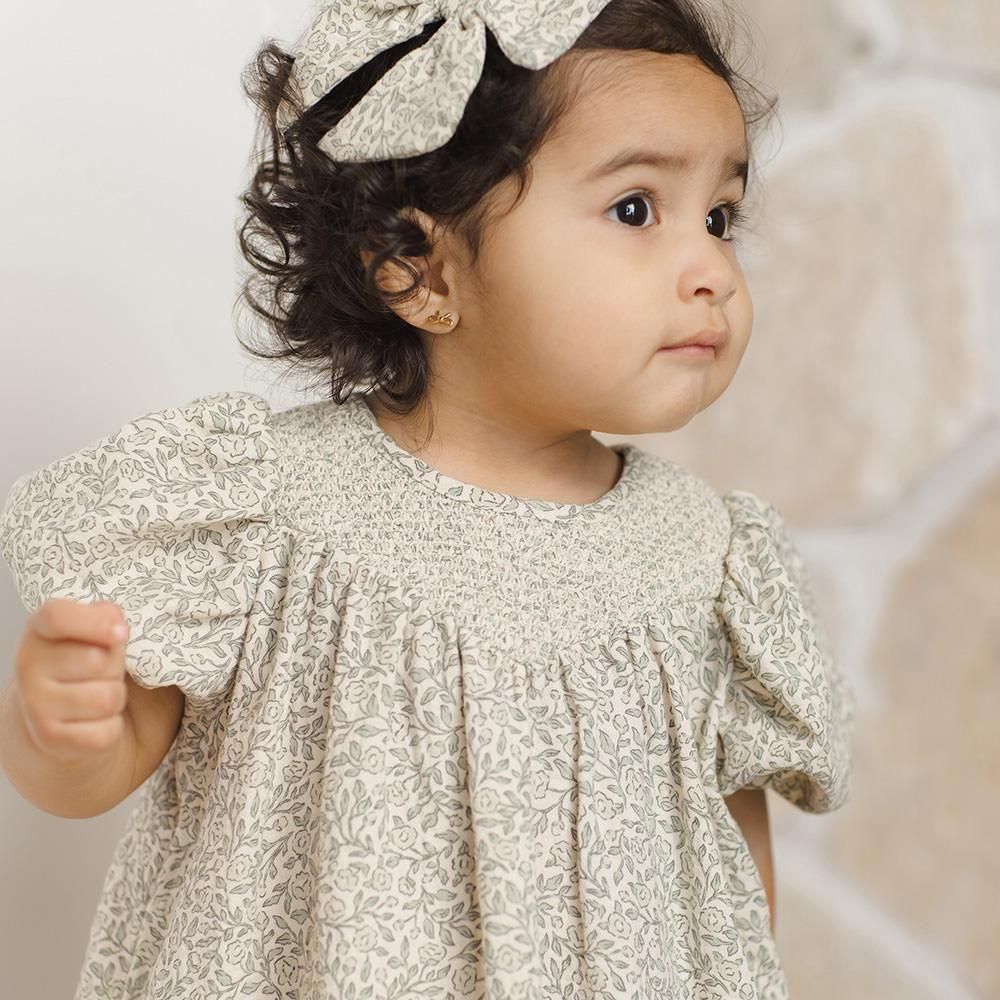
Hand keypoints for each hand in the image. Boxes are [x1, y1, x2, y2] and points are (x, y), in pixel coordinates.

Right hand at [13, 598, 131, 765]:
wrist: (52, 713)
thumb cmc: (82, 661)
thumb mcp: (92, 631)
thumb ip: (105, 618)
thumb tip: (116, 624)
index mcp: (40, 630)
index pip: (57, 616)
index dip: (95, 623)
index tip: (122, 633)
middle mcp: (28, 666)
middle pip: (100, 660)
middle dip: (116, 666)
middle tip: (103, 670)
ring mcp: (35, 705)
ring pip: (106, 699)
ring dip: (116, 697)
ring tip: (100, 693)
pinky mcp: (49, 739)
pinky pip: (105, 732)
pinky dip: (112, 727)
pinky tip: (94, 720)